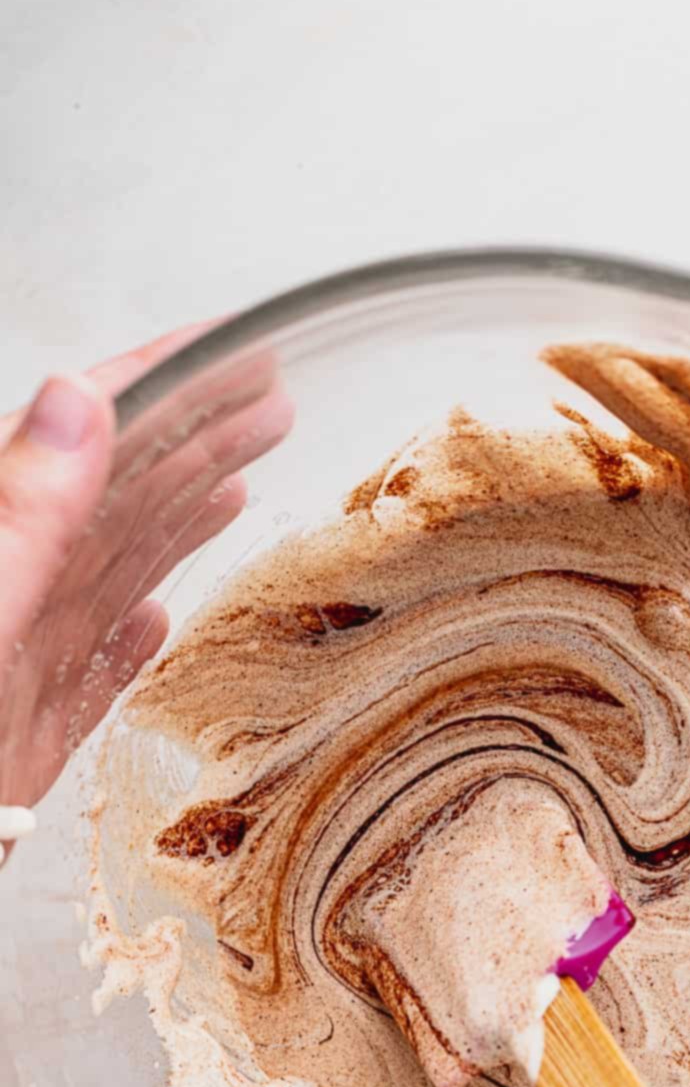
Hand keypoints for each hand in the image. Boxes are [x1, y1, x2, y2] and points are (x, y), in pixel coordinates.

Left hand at [0, 326, 292, 816]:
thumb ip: (19, 519)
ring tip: (235, 481)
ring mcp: (16, 666)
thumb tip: (73, 401)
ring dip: (175, 520)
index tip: (228, 348)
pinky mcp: (22, 737)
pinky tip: (156, 620)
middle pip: (115, 496)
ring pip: (110, 574)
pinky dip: (130, 641)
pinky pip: (88, 672)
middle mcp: (7, 595)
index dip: (160, 383)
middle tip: (266, 402)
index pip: (86, 438)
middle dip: (193, 439)